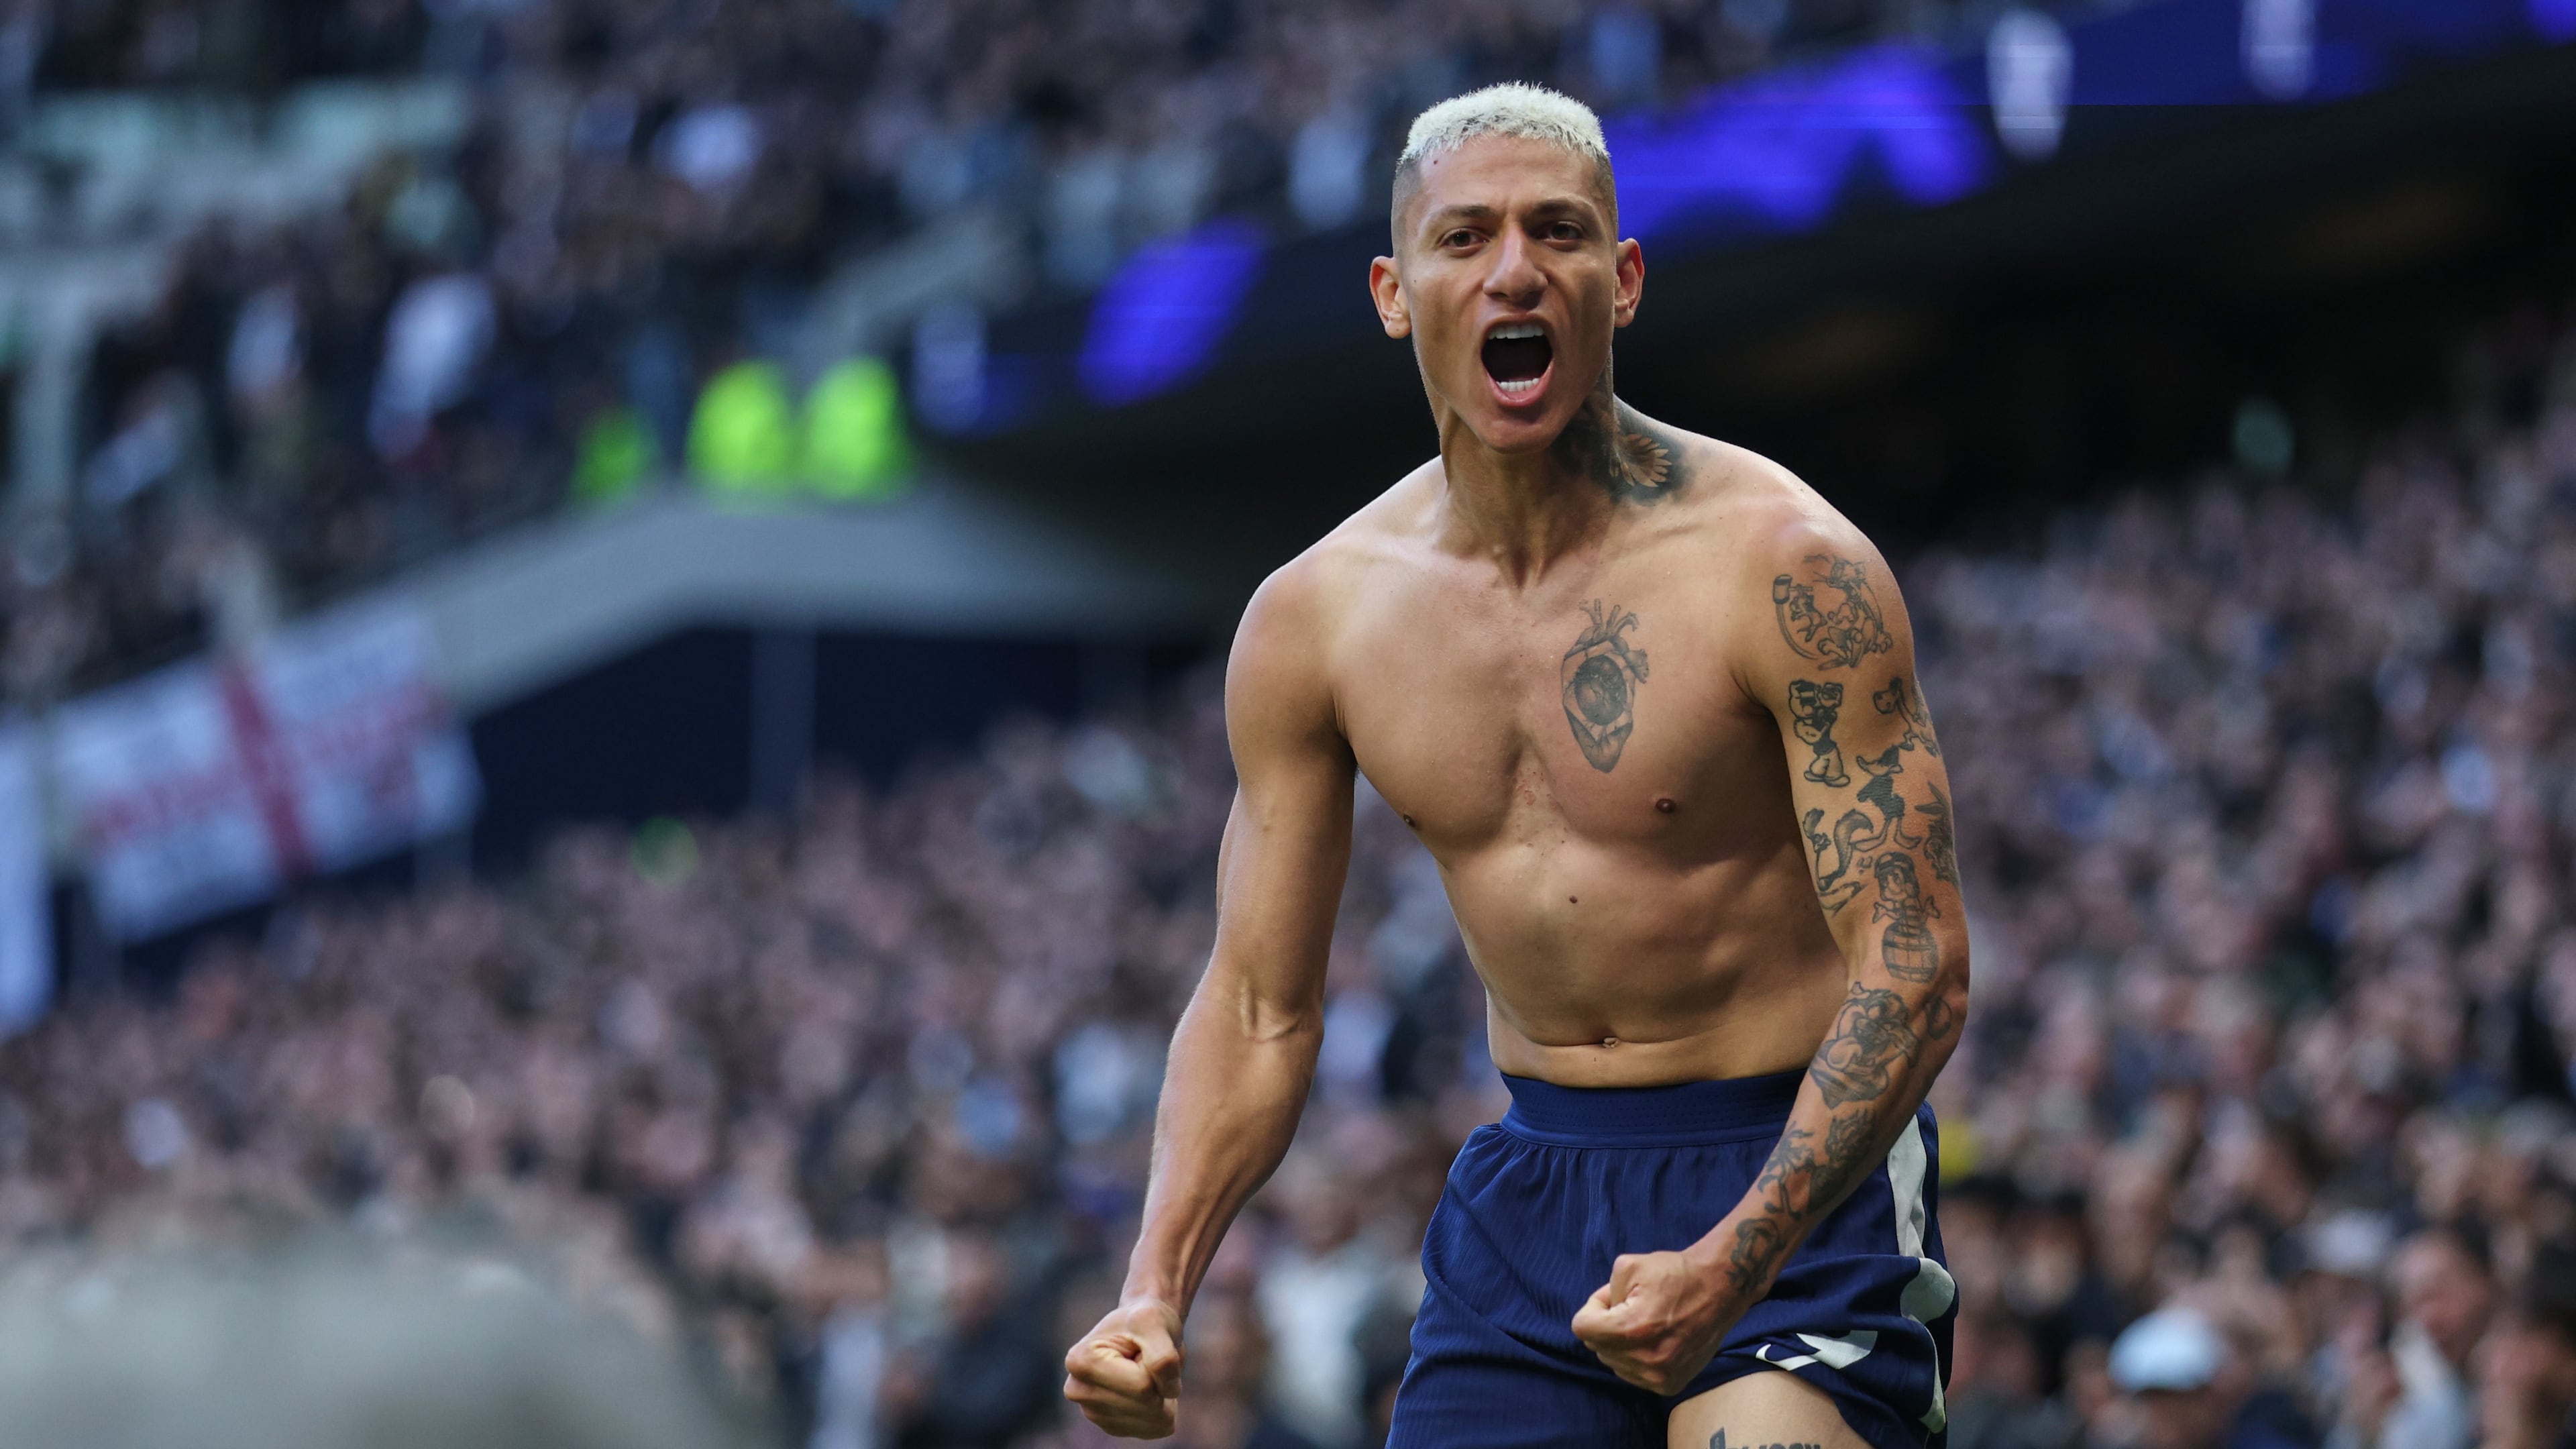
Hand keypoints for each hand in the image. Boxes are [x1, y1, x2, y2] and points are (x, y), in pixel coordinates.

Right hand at [1064, 1298, 1184, 1437]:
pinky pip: (1155, 1429)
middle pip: (1146, 1405)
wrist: (1141, 1328)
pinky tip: (1148, 1388)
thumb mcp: (1154, 1321)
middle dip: (1160, 1381)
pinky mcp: (1112, 1427)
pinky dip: (1163, 1409)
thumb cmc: (1144, 1320)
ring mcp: (1094, 1413)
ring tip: (1146, 1371)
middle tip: (1146, 1359)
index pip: (1141, 1385)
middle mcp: (1079, 1391)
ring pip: (1153, 1421)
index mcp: (1081, 1361)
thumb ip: (1163, 1355)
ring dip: (1163, 1395)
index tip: (1145, 1346)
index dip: (1158, 1365)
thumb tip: (1169, 1392)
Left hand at [1572, 1248, 1741, 1395]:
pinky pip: (1633, 1374)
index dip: (1593, 1308)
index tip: (1612, 1298)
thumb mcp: (1628, 1266)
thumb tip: (1600, 1316)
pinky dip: (1637, 1357)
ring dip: (1621, 1344)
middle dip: (1606, 1325)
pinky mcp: (1670, 1385)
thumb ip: (1603, 1293)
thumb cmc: (1675, 1273)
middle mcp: (1645, 1359)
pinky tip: (1655, 1339)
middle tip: (1632, 1307)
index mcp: (1631, 1329)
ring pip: (1614, 1362)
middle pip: (1597, 1346)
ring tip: (1646, 1323)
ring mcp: (1659, 1376)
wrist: (1720, 1290)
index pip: (1582, 1328)